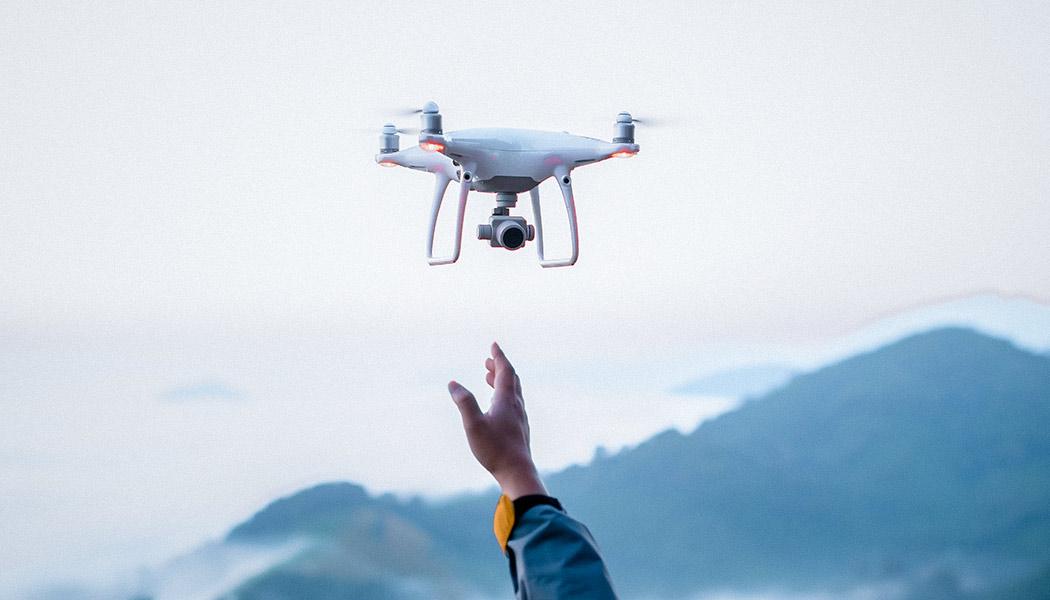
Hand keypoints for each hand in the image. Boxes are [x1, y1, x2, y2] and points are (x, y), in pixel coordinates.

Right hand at [448, 342, 546, 499]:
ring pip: (513, 392)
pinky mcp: (519, 429)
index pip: (506, 371)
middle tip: (488, 360)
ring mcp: (519, 418)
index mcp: (507, 400)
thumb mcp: (473, 424)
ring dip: (501, 381)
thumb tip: (453, 383)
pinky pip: (512, 404)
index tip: (494, 344)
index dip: (499, 356)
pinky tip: (496, 406)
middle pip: (511, 379)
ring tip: (488, 378)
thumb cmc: (495, 449)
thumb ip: (464, 402)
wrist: (518, 473)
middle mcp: (516, 406)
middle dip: (500, 367)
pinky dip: (503, 395)